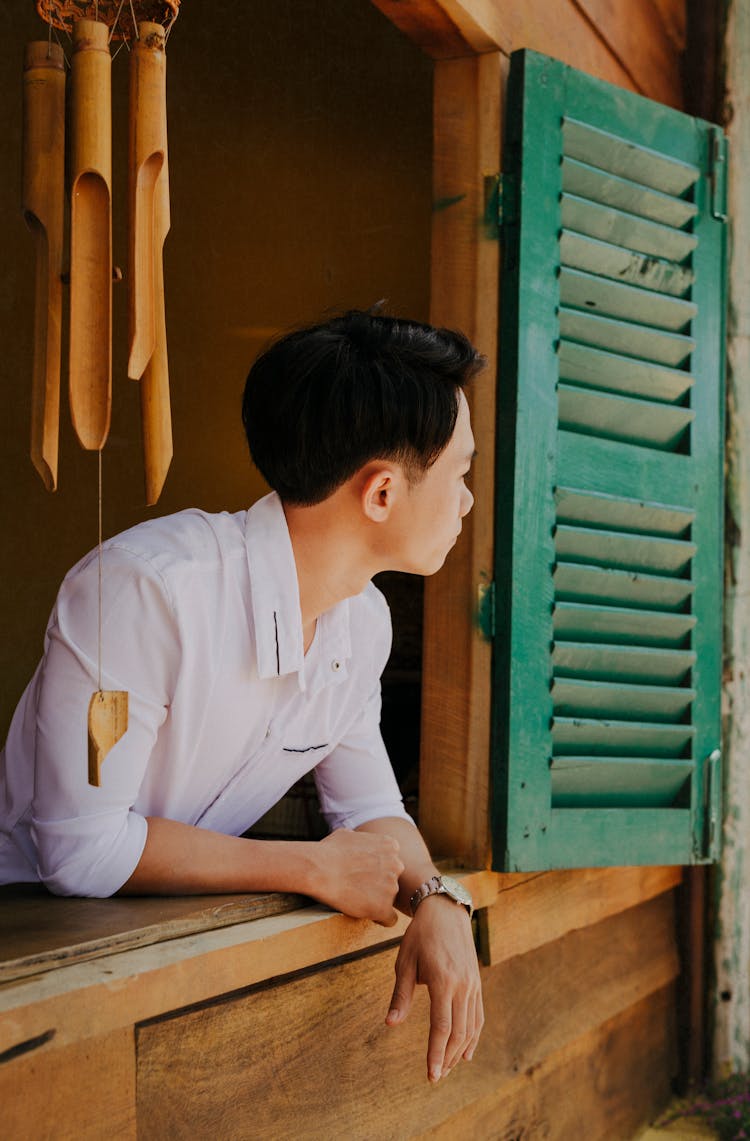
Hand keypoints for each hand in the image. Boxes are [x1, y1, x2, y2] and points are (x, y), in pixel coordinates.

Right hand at [309, 829, 403, 925]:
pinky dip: (380, 919)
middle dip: (379, 885)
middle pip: (393, 880)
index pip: (392, 862)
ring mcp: (392, 887)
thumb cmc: (328, 850)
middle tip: (359, 887)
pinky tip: (367, 915)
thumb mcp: (348, 834)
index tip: (364, 875)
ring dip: (376, 900)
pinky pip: (390, 919)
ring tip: (355, 898)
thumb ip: (361, 839)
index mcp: (390, 846)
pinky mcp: (383, 907)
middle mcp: (396, 865)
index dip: (378, 870)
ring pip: (390, 899)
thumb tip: (355, 840)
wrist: (319, 869)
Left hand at [385, 895, 483, 1081]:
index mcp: (443, 980)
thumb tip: (390, 1024)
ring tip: (447, 1068)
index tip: (431, 1075)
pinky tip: (466, 1052)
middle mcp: (462, 985)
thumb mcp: (404, 962)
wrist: (445, 912)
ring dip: (460, 1051)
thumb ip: (401, 995)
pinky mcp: (476, 983)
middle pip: (459, 1032)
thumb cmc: (420, 936)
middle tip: (435, 1077)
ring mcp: (473, 984)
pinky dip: (473, 1036)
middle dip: (448, 1058)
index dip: (436, 1053)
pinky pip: (477, 1015)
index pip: (441, 1026)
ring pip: (470, 1027)